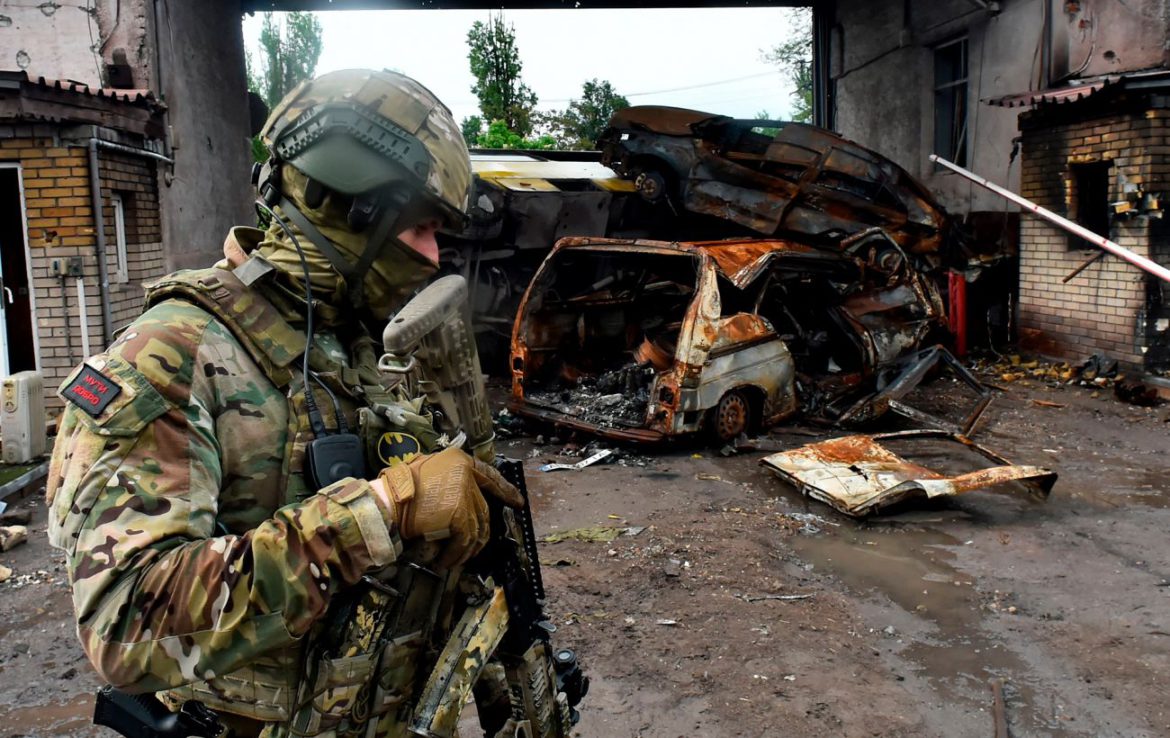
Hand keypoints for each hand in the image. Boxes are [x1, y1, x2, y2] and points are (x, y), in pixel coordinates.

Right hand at [373, 447, 522, 567]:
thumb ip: (447, 479)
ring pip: (477, 528)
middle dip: (480, 533)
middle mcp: (466, 475)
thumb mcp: (426, 469)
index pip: (490, 476)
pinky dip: (456, 554)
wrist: (388, 501)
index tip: (517, 501)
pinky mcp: (460, 516)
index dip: (505, 490)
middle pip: (482, 509)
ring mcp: (465, 495)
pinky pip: (465, 541)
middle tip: (475, 549)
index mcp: (460, 460)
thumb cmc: (399, 488)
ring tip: (455, 560)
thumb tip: (458, 497)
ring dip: (467, 549)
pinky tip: (446, 561)